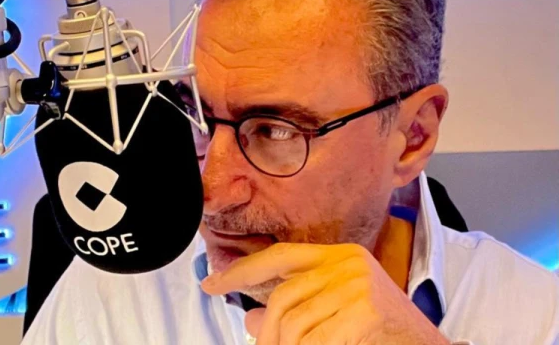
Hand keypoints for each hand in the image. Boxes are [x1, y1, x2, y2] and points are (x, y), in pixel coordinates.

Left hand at [200, 243, 449, 344]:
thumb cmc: (381, 333)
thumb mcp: (334, 313)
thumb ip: (295, 308)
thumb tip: (247, 318)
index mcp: (340, 256)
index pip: (280, 256)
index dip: (241, 271)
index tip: (211, 285)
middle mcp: (348, 263)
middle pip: (282, 297)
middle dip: (265, 331)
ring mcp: (359, 284)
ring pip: (294, 324)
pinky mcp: (367, 309)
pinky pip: (316, 340)